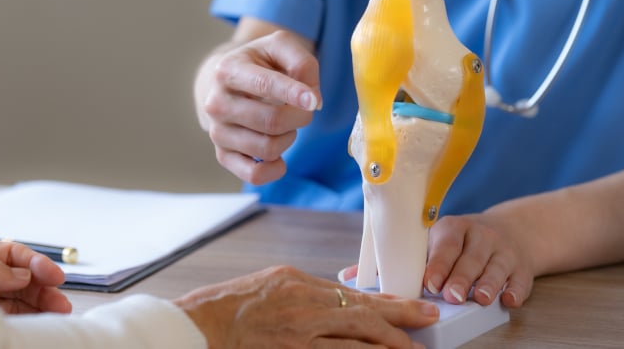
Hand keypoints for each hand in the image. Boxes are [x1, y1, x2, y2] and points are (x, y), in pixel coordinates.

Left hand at [0, 240, 72, 313]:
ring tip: (58, 312)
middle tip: (60, 301)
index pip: (10, 254)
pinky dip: (28, 318)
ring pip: (18, 300)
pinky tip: (40, 319)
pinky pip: (9, 317)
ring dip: (41, 305)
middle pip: (19, 278)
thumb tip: (22, 275)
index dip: (36, 262)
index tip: (55, 275)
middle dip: (43, 288)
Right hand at [173, 266, 436, 347]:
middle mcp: (302, 302)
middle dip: (401, 315)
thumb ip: (302, 294)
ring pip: (356, 337)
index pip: (351, 292)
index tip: (412, 304)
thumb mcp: (267, 286)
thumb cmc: (224, 309)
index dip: (387, 299)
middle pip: (363, 310)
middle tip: (429, 318)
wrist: (194, 327)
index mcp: (295, 281)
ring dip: (389, 344)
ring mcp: (299, 331)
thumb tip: (336, 304)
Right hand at [197, 30, 320, 184]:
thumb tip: (311, 100)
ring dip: (289, 138)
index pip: (264, 85)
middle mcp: (216, 103)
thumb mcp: (280, 46)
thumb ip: (302, 62)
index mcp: (228, 70)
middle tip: (303, 109)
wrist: (228, 82)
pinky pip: (254, 175)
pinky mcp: (222, 155)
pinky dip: (276, 168)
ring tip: (285, 124)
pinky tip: (280, 154)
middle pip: (272, 121)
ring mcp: (217, 132)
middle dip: (300, 117)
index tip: (313, 101)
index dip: (292, 93)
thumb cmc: (260, 63)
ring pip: (268, 148)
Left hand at [335, 213, 534, 307]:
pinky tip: (509, 300)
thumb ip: (393, 262)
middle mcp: (478, 237)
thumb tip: (347, 277)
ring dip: (487, 284)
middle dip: (460, 277)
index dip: (437, 263)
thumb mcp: (430, 244)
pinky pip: (521, 279)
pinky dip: (516, 290)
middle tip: (451, 295)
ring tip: (480, 299)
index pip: (443, 245)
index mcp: (451, 229)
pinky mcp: (522, 267)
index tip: (429, 282)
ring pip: (495, 268)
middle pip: (470, 258)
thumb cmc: (459, 243)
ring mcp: (502, 251)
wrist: (512, 232)